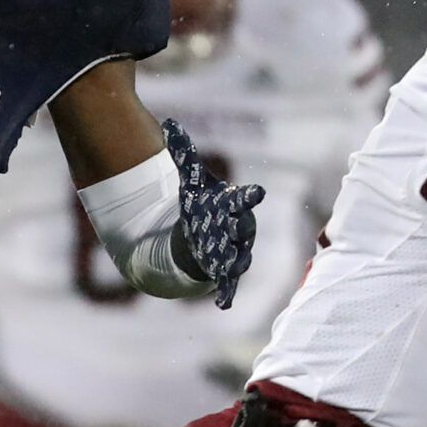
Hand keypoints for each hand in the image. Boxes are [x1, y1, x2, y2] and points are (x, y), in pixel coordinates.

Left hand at [162, 118, 262, 308]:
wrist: (205, 236)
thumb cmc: (203, 206)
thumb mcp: (191, 182)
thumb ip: (184, 155)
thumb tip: (169, 123)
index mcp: (232, 205)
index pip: (244, 199)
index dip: (249, 196)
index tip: (256, 192)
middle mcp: (239, 228)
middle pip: (243, 228)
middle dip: (240, 228)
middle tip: (235, 226)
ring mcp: (235, 251)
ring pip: (240, 256)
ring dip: (237, 261)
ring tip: (233, 266)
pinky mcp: (225, 272)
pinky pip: (229, 283)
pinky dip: (227, 293)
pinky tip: (223, 303)